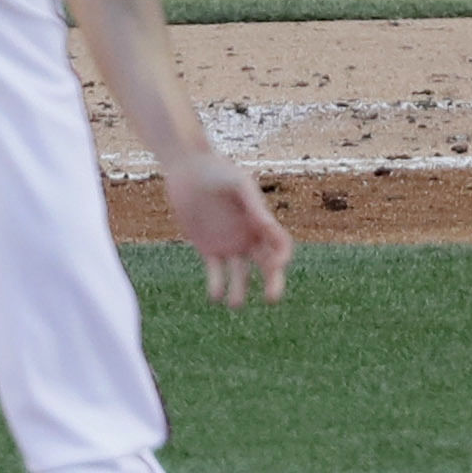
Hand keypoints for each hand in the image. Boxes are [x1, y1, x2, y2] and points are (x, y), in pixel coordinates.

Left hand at [163, 147, 293, 306]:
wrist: (188, 168)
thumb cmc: (218, 171)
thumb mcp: (239, 185)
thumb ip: (255, 206)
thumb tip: (270, 228)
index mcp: (261, 221)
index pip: (280, 245)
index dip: (282, 257)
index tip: (277, 265)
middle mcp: (249, 236)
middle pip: (267, 265)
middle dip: (273, 283)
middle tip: (272, 299)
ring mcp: (229, 243)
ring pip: (240, 275)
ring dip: (240, 291)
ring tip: (234, 303)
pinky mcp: (208, 248)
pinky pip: (216, 271)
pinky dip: (216, 285)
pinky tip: (215, 295)